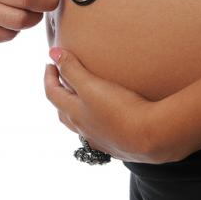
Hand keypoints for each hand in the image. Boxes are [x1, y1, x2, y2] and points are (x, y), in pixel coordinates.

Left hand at [44, 47, 173, 163]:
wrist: (152, 138)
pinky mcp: (118, 146)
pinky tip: (108, 118)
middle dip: (60, 95)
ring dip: (77, 111)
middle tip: (62, 81)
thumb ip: (72, 69)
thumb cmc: (119, 109)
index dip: (49, 77)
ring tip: (84, 100)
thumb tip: (52, 53)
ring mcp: (100, 141)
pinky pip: (100, 133)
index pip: (52, 94)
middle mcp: (83, 130)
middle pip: (63, 112)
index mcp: (74, 114)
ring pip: (81, 125)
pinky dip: (97, 123)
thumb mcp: (91, 85)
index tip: (50, 63)